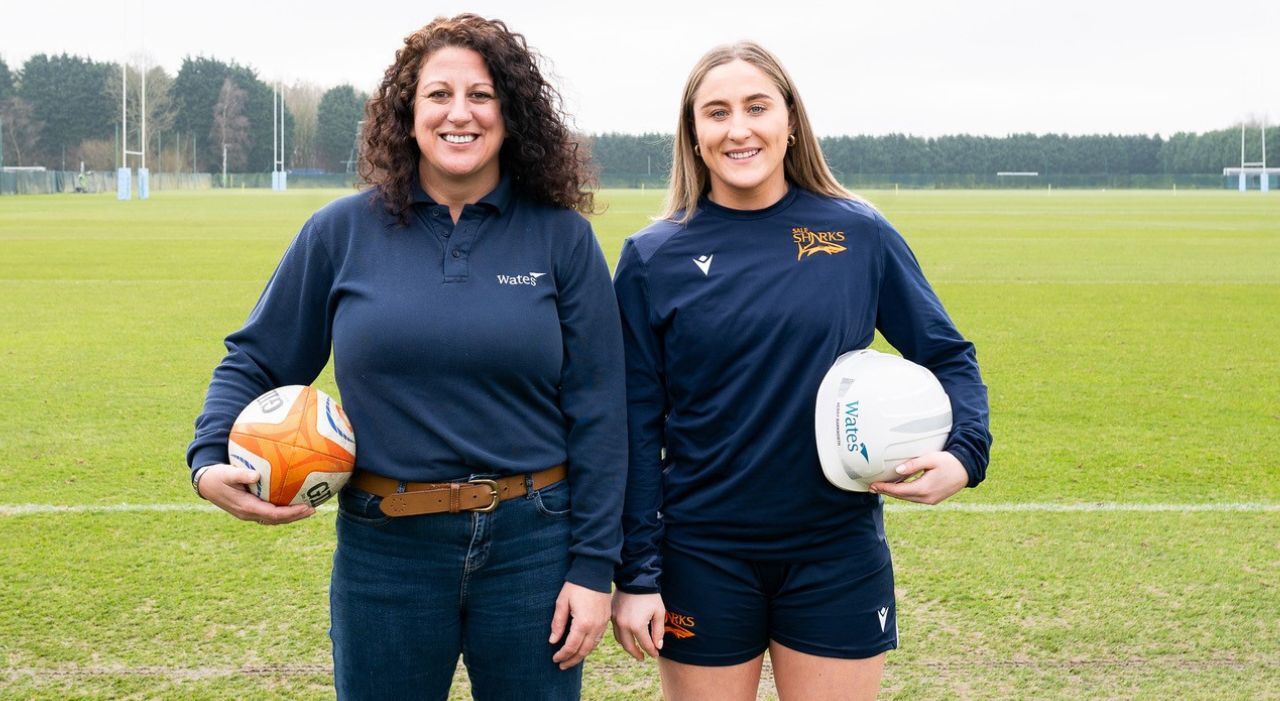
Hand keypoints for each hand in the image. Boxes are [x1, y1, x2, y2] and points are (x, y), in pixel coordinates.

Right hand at [197, 464, 314, 524]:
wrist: (206, 483)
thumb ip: (241, 475)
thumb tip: (257, 474)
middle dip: (296, 516)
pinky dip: (283, 511)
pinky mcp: (250, 509)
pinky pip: (270, 513)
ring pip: (274, 518)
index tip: (306, 507)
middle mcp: (249, 514)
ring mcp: (249, 513)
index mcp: (246, 507)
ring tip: (308, 509)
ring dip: (291, 515)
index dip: (290, 512)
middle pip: (277, 519)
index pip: (273, 514)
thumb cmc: (217, 476)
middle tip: (313, 509)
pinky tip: (293, 502)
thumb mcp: (227, 473)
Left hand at [549, 582, 610, 669]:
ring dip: (581, 655)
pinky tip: (582, 647)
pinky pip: (598, 639)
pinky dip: (589, 646)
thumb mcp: (562, 602)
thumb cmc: (576, 585)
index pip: (571, 646)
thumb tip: (553, 641)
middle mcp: (595, 626)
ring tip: (571, 660)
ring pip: (592, 647)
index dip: (562, 655)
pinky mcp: (606, 620)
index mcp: (583, 623)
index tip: (554, 659)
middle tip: (561, 666)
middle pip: (583, 651)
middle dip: (571, 660)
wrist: (596, 571)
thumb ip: (557, 623)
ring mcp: (602, 624)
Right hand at [611, 591, 663, 660]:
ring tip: (634, 649)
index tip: (656, 654)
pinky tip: (627, 637)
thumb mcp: (659, 612)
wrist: (634, 578)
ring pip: (620, 640)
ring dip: (627, 647)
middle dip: (637, 654)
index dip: (652, 651)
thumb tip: (658, 646)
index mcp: (637, 626)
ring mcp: (615, 620)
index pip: (645, 645)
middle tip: (643, 657)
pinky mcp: (611, 615)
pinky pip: (615, 631)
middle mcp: (624, 625)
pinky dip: (621, 637)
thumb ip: (658, 631)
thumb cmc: (650, 595)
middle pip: (629, 646)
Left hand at [869, 451, 968, 504]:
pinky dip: (904, 494)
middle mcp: (926, 498)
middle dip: (886, 491)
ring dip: (895, 493)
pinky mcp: (933, 499)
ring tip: (882, 488)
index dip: (884, 488)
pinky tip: (898, 488)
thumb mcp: (931, 459)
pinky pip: (914, 497)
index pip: (899, 491)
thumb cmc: (949, 462)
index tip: (873, 485)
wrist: (967, 470)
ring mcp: (930, 500)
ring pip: (907, 498)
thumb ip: (913, 465)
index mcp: (924, 488)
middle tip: (872, 487)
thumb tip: (897, 470)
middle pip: (901, 496)